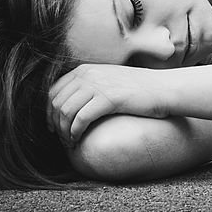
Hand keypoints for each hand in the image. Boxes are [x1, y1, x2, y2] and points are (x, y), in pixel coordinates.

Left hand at [47, 64, 173, 146]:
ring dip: (64, 131)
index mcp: (84, 69)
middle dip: (55, 123)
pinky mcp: (108, 98)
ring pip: (65, 111)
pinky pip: (81, 118)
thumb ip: (89, 87)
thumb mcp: (108, 80)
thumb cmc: (137, 89)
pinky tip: (78, 140)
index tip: (53, 126)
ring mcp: (97, 85)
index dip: (49, 111)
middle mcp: (87, 74)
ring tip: (70, 142)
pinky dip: (75, 132)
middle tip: (61, 138)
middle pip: (57, 102)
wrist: (162, 88)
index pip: (53, 90)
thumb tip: (72, 105)